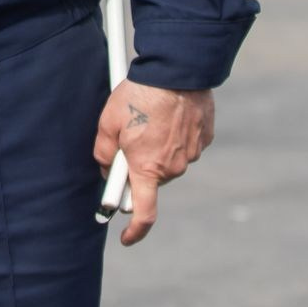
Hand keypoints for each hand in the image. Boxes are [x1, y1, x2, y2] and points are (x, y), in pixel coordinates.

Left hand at [93, 80, 215, 246]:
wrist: (176, 69)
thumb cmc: (139, 95)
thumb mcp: (108, 122)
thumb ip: (103, 153)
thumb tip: (106, 169)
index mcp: (148, 168)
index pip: (144, 213)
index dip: (135, 230)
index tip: (126, 237)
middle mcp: (173, 167)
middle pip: (152, 178)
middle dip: (140, 165)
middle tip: (129, 137)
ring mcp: (192, 153)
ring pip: (169, 159)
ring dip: (158, 147)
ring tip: (151, 116)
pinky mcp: (204, 137)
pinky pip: (185, 144)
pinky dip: (176, 135)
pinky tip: (169, 113)